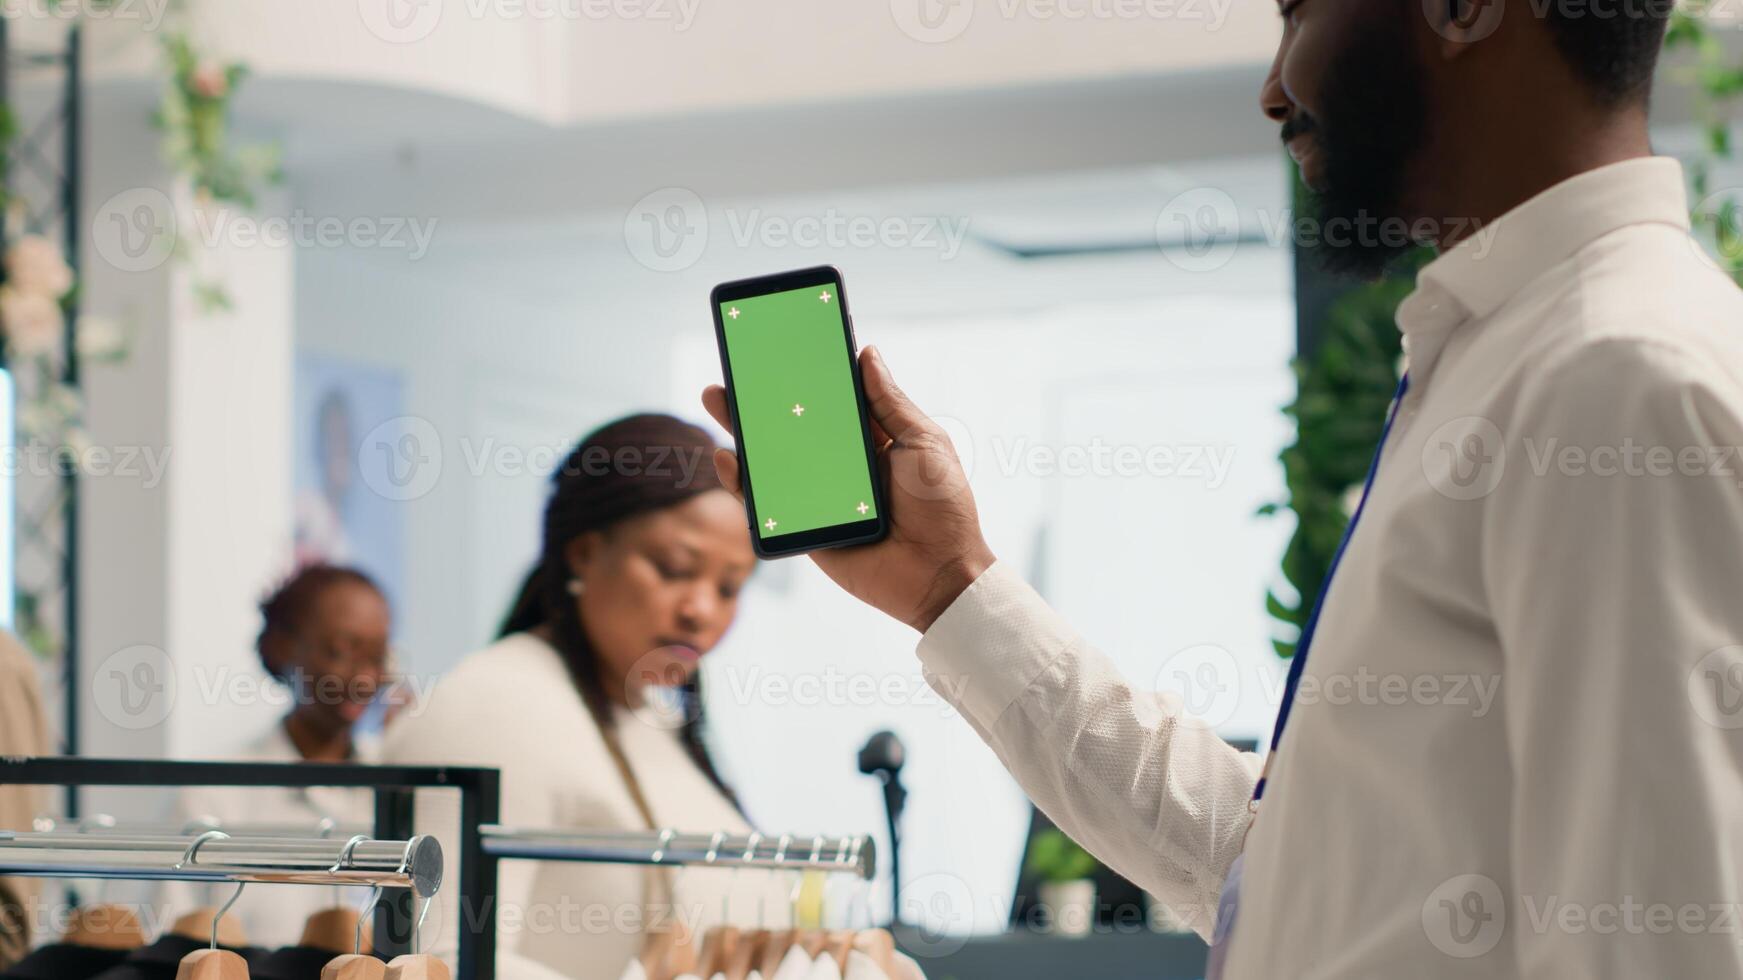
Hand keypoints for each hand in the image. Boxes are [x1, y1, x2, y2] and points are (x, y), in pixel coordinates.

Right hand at [701, 345, 996, 632]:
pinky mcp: (805, 529)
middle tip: (736, 368)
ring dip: (743, 431)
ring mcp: (820, 496)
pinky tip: (727, 458)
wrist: (941, 574)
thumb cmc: (943, 507)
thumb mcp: (924, 442)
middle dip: (762, 397)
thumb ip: (890, 402)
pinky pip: (767, 504)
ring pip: (773, 459)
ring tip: (717, 398)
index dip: (807, 375)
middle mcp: (842, 465)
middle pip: (793, 424)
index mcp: (872, 439)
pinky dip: (743, 483)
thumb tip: (866, 353)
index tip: (781, 345)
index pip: (832, 400)